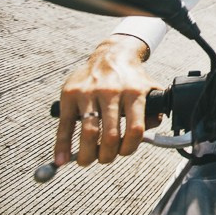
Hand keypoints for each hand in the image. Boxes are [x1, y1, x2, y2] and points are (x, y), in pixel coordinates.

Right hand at [54, 34, 159, 166]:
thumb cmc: (132, 78)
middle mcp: (112, 92)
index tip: (124, 152)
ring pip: (88, 132)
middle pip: (110, 135)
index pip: (135, 129)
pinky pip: (65, 124)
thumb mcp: (149, 90)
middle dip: (108, 155)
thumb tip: (149, 135)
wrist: (112, 54)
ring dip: (87, 154)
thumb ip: (154, 111)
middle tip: (105, 159)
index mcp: (134, 93)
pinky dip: (62, 145)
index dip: (130, 148)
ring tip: (87, 160)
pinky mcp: (70, 93)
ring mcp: (89, 92)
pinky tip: (61, 160)